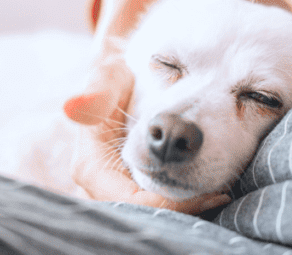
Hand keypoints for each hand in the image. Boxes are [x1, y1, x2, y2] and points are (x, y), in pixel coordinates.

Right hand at [63, 43, 231, 213]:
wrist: (122, 79)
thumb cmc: (116, 78)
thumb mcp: (108, 77)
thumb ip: (97, 91)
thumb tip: (73, 107)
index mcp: (90, 167)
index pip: (129, 201)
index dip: (167, 204)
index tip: (205, 194)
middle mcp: (100, 186)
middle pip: (140, 214)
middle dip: (177, 210)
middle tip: (217, 196)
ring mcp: (115, 190)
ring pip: (148, 213)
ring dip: (181, 207)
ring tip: (217, 193)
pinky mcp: (131, 188)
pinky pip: (154, 205)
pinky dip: (181, 201)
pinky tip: (209, 190)